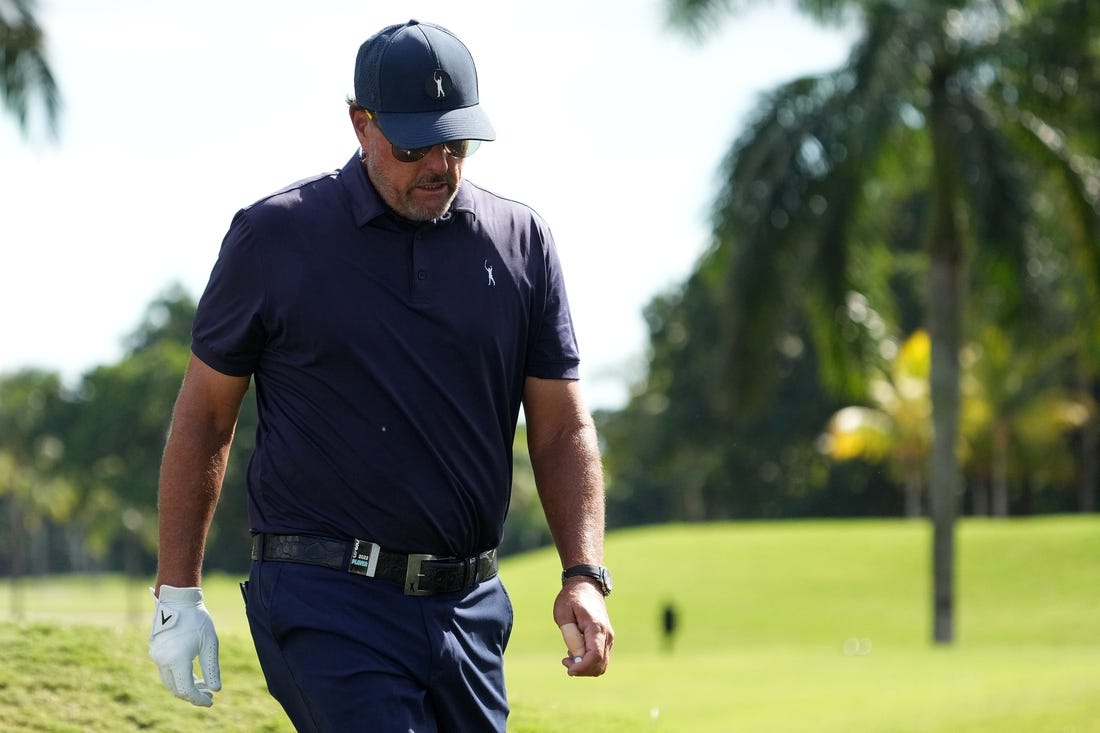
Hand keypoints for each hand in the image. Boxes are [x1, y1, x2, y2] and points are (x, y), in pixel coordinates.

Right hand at [148, 585, 221, 706]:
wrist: (178, 599)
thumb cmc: (197, 619)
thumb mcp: (210, 643)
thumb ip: (212, 668)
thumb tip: (216, 689)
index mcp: (177, 660)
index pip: (186, 690)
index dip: (198, 699)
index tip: (211, 701)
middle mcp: (162, 661)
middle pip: (176, 689)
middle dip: (193, 695)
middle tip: (209, 694)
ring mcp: (156, 656)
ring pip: (169, 681)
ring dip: (185, 686)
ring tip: (203, 685)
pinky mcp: (155, 651)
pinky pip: (165, 671)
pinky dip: (178, 677)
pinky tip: (193, 674)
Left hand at [554, 578, 613, 676]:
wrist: (586, 586)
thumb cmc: (572, 598)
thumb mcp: (564, 614)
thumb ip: (570, 634)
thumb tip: (576, 656)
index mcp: (596, 627)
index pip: (595, 656)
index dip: (583, 667)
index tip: (569, 669)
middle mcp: (607, 635)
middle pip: (600, 664)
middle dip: (582, 670)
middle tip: (565, 661)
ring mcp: (609, 638)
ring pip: (601, 664)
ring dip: (585, 667)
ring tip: (569, 657)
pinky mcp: (606, 640)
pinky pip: (600, 658)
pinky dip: (589, 662)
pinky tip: (576, 653)